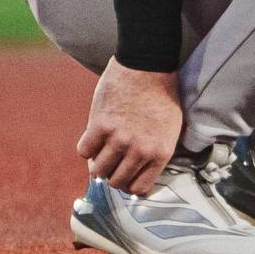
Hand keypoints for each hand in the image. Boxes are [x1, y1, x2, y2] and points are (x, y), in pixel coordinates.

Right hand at [77, 63, 183, 192]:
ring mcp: (119, 139)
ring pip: (98, 170)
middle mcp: (139, 150)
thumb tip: (137, 172)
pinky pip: (84, 150)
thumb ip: (154, 152)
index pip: (138, 188)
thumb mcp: (170, 128)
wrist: (148, 64)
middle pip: (116, 181)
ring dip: (97, 163)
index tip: (123, 175)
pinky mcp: (100, 125)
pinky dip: (86, 147)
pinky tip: (92, 137)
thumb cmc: (162, 93)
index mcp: (160, 153)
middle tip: (110, 162)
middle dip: (112, 174)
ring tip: (100, 151)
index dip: (128, 183)